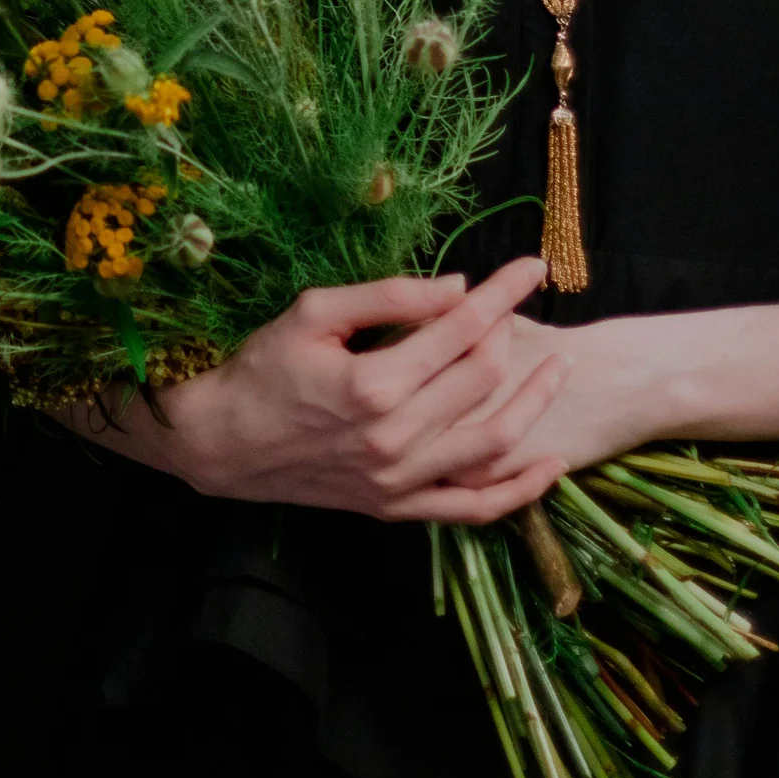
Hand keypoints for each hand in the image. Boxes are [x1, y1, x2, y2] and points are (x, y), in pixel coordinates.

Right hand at [68, 259, 570, 523]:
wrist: (221, 444)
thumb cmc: (261, 368)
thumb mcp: (313, 312)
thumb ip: (389, 297)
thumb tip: (460, 288)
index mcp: (375, 382)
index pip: (462, 329)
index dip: (503, 293)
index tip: (531, 268)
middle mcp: (395, 436)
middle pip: (484, 379)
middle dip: (513, 333)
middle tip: (519, 306)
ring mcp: (399, 480)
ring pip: (493, 441)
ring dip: (535, 404)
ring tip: (557, 370)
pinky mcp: (396, 508)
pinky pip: (472, 509)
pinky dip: (518, 493)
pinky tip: (549, 466)